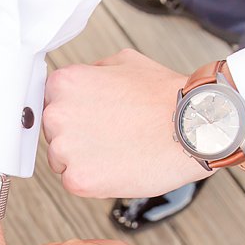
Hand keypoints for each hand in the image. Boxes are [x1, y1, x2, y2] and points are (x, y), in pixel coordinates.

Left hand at [43, 49, 210, 198]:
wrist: (191, 128)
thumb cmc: (164, 96)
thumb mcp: (124, 62)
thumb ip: (93, 72)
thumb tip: (83, 83)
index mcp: (64, 83)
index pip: (52, 102)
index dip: (76, 112)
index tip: (94, 118)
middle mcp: (56, 114)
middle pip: (54, 132)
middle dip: (78, 135)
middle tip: (112, 135)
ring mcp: (65, 149)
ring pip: (62, 160)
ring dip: (84, 159)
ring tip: (119, 151)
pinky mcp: (77, 179)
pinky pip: (75, 181)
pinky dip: (94, 179)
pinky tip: (119, 166)